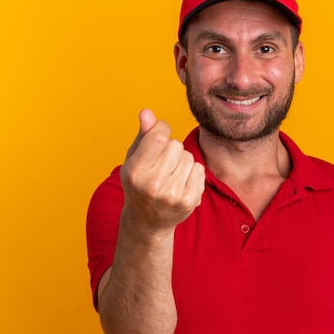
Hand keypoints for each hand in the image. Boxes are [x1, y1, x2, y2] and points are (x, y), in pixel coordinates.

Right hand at [120, 109, 205, 232]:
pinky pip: (200, 170)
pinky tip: (180, 183)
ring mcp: (173, 195)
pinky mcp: (189, 201)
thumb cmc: (139, 183)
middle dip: (171, 149)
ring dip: (182, 161)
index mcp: (135, 172)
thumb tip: (147, 112)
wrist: (147, 221)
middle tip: (162, 164)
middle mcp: (153, 185)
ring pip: (189, 157)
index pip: (159, 136)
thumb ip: (142, 134)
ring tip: (170, 174)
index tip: (158, 136)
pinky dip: (192, 173)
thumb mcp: (134, 159)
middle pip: (176, 145)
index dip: (161, 130)